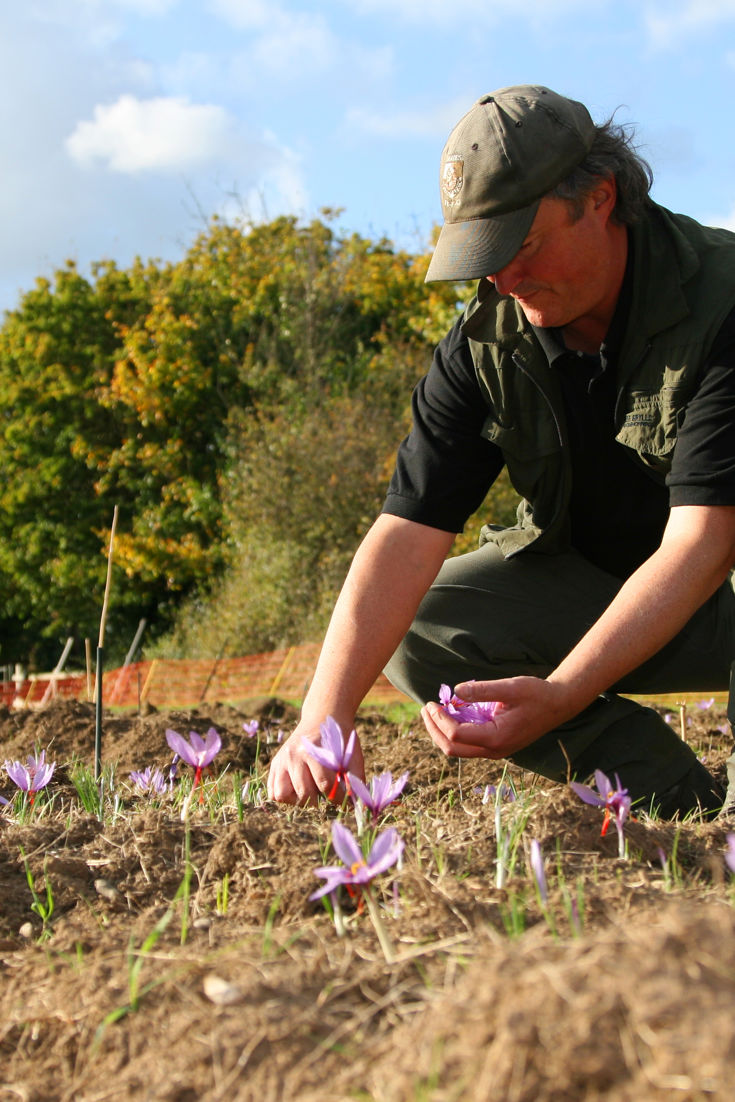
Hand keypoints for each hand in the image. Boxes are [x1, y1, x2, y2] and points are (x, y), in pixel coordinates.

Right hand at [266, 722, 364, 804]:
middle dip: (319, 800)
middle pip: (304, 794)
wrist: (322, 717)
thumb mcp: (352, 754)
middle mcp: (293, 756)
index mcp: (312, 751)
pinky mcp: (275, 765)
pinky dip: (285, 796)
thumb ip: (355, 778)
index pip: (325, 785)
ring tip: (311, 792)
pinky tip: (299, 790)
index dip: (338, 798)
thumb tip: (356, 804)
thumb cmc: (339, 739)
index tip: (346, 802)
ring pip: (282, 795)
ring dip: (298, 800)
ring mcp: (281, 761)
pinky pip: (272, 791)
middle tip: (327, 794)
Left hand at [421, 676, 573, 759]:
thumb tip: (456, 691)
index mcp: (497, 738)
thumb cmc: (536, 694)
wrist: (558, 705)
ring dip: (442, 733)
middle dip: (434, 729)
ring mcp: (495, 751)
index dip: (440, 720)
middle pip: (452, 749)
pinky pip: (468, 746)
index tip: (432, 703)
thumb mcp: (510, 687)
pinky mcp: (496, 746)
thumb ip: (482, 690)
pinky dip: (454, 733)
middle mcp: (494, 750)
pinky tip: (450, 715)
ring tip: (433, 712)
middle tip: (426, 708)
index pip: (457, 735)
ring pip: (458, 750)